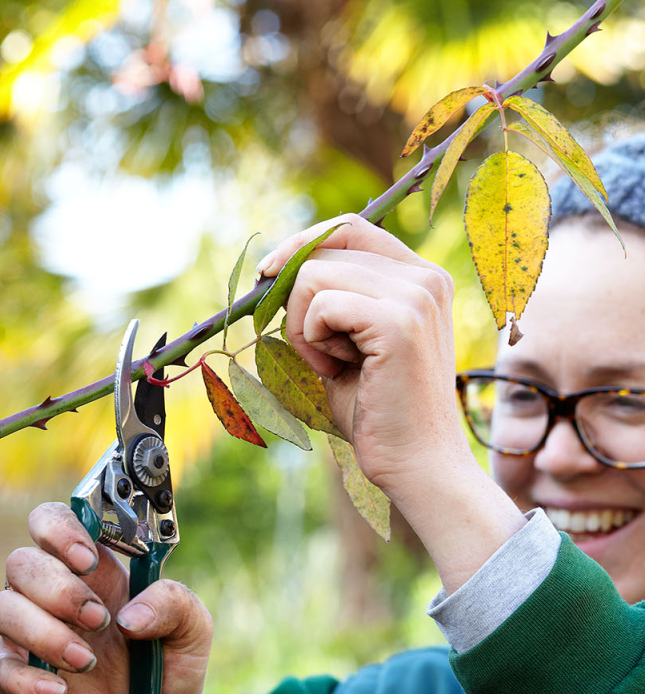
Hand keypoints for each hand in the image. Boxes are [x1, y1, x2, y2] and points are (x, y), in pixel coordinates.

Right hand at [0, 501, 212, 693]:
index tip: (88, 559)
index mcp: (95, 572)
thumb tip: (133, 614)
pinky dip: (28, 680)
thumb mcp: (192, 641)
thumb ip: (179, 607)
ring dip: (44, 633)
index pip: (54, 521)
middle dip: (59, 589)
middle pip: (22, 561)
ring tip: (85, 663)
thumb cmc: (160, 679)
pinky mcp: (13, 679)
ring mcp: (28, 636)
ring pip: (2, 607)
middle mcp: (53, 596)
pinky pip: (0, 667)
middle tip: (98, 621)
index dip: (60, 529)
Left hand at [261, 215, 525, 590]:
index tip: (268, 274)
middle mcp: (426, 277)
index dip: (300, 244)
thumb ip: (327, 302)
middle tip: (314, 351)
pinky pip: (319, 305)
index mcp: (421, 277)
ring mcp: (416, 296)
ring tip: (332, 366)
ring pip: (313, 275)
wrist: (416, 465)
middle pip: (324, 248)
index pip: (348, 228)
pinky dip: (310, 341)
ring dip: (303, 327)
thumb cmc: (377, 413)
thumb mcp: (347, 344)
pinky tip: (335, 372)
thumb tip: (275, 269)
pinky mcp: (398, 322)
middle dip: (296, 298)